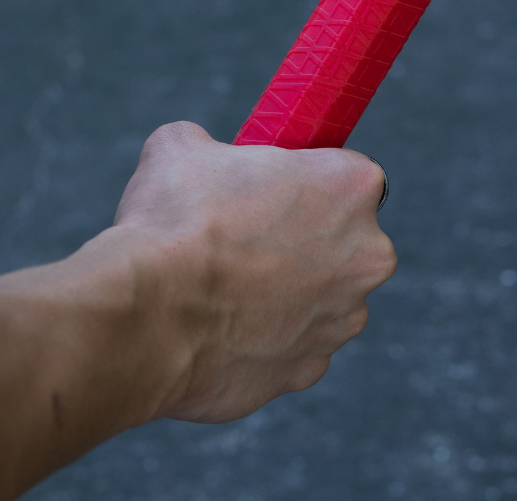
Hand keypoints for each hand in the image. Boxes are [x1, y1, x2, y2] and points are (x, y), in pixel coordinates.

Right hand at [110, 121, 394, 422]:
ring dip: (283, 288)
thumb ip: (212, 146)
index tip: (271, 185)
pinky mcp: (310, 371)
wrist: (149, 317)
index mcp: (352, 186)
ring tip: (220, 283)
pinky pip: (291, 344)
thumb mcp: (182, 147)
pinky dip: (262, 336)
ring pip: (320, 295)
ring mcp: (343, 318)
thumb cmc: (174, 221)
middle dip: (302, 235)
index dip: (305, 176)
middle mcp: (367, 255)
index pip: (347, 172)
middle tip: (243, 232)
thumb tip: (202, 154)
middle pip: (344, 237)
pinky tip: (216, 325)